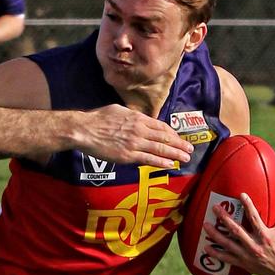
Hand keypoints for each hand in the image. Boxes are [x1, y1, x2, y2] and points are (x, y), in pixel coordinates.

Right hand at [78, 104, 193, 167]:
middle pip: (165, 137)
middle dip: (179, 144)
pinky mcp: (127, 155)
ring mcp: (134, 143)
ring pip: (160, 148)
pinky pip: (148, 159)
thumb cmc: (97, 118)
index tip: (178, 138)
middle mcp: (139, 130)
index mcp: (138, 118)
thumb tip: (139, 119)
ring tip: (185, 158)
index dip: (172, 133)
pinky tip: (170, 164)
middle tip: (190, 149)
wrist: (84, 130)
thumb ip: (132, 116)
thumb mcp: (118, 110)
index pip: (161, 126)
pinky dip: (161, 162)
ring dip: (175, 154)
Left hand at [202, 189, 274, 274]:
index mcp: (266, 235)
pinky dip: (216, 254)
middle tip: (214, 207)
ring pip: (228, 244)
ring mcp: (248, 256)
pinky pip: (227, 258)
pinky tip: (206, 247)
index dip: (248, 205)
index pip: (254, 218)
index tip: (241, 194)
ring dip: (215, 235)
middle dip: (224, 219)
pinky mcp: (243, 264)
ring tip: (205, 224)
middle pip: (236, 231)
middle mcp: (255, 246)